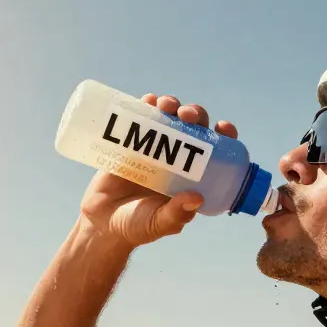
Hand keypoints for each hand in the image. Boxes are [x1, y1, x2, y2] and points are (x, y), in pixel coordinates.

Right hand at [78, 94, 238, 246]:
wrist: (102, 222)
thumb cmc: (136, 226)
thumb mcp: (158, 224)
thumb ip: (175, 215)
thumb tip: (197, 198)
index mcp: (192, 176)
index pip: (216, 151)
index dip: (224, 135)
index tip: (222, 128)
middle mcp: (177, 158)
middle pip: (194, 127)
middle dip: (195, 114)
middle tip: (188, 115)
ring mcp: (154, 148)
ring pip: (170, 118)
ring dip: (173, 105)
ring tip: (166, 105)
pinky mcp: (131, 142)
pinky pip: (142, 117)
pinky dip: (147, 104)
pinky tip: (149, 100)